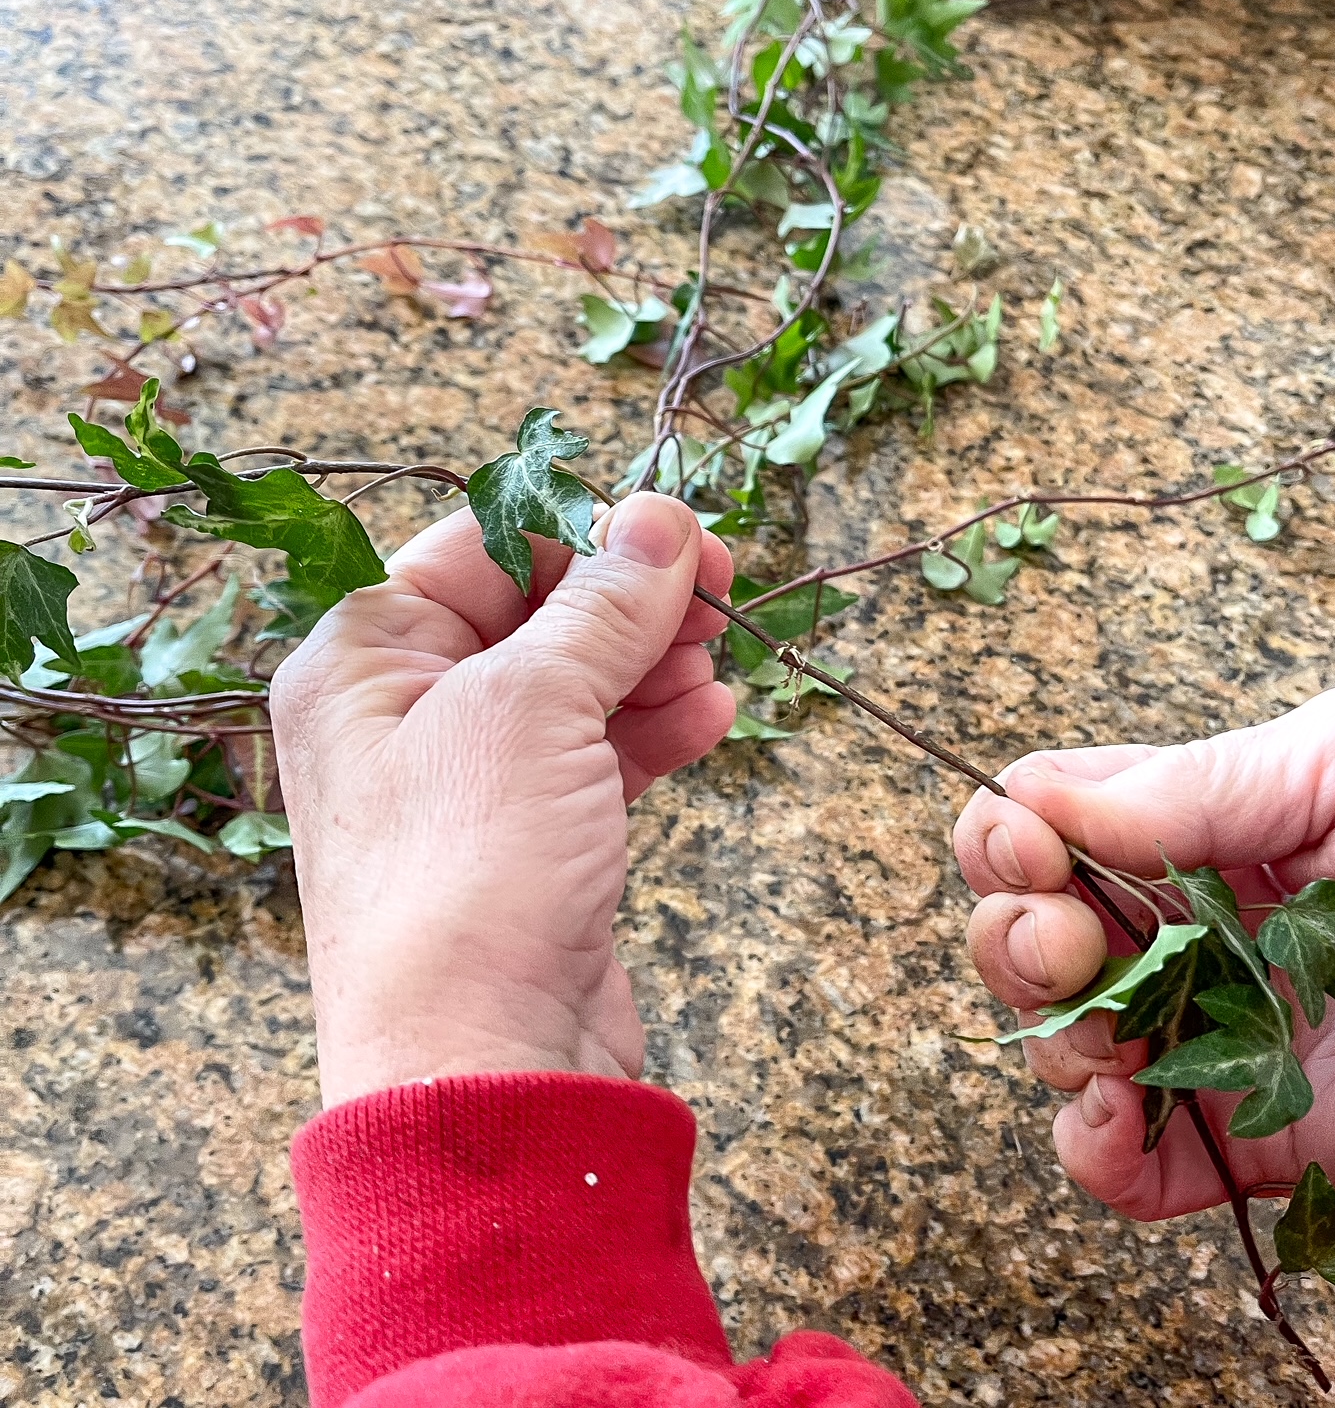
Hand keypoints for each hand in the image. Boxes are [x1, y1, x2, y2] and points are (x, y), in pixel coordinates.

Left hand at [271, 494, 734, 1106]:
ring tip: (714, 667)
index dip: (582, 531)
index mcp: (364, 658)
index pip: (480, 547)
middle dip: (630, 602)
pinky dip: (653, 729)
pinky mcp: (527, 838)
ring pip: (575, 682)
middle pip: (535, 612)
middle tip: (718, 594)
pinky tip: (713, 719)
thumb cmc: (468, 875)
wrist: (480, 1068)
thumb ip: (602, 604)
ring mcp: (469, 781)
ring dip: (651, 664)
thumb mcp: (532, 706)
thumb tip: (659, 518)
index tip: (676, 533)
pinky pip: (595, 753)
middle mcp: (404, 712)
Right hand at [952, 686, 1334, 1219]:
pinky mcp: (1257, 1141)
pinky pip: (1133, 1170)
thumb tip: (1040, 805)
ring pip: (1061, 1049)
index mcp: (1188, 832)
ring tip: (1113, 1024)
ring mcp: (1213, 1041)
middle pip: (1028, 941)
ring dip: (1052, 1034)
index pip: (1044, 829)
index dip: (1007, 836)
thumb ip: (1191, 786)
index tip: (1033, 847)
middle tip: (1065, 936)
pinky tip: (1114, 1109)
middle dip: (1014, 937)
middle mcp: (1182, 937)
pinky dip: (1093, 1148)